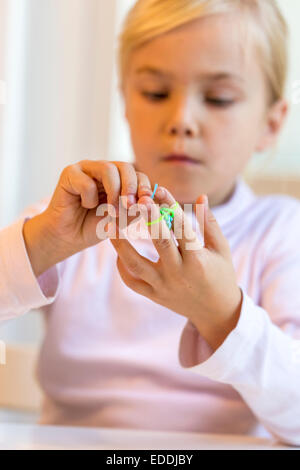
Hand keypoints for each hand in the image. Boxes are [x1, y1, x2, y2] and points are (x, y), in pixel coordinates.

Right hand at [23, 160, 152, 276]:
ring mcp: (87, 168)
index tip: (147, 203)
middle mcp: (104, 170)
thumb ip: (135, 210)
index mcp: (120, 179)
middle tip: (130, 206)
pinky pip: (87, 182)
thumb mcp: (121, 220)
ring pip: (108, 169)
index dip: (145, 188)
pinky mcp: (70, 173)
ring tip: (111, 211)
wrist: (68, 237)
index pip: (138, 175)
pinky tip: (84, 205)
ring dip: (113, 192)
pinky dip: (89, 198)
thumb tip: (148, 201)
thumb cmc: (94, 227)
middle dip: (131, 187)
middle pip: (125, 167)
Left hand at [110, 186, 242, 350]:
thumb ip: (209, 223)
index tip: (158, 190)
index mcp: (197, 259)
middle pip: (159, 243)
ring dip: (121, 245)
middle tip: (134, 200)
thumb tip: (200, 196)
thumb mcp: (221, 249)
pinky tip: (118, 253)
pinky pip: (133, 283)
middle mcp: (179, 273)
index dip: (170, 207)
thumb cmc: (220, 274)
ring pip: (137, 265)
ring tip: (110, 226)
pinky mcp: (154, 296)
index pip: (182, 227)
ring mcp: (164, 286)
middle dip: (147, 220)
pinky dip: (122, 268)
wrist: (216, 312)